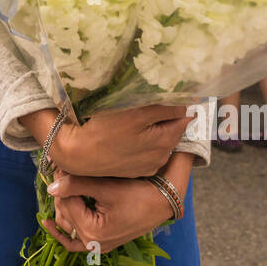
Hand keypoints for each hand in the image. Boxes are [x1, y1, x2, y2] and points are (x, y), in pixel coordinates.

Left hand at [43, 172, 172, 254]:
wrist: (163, 202)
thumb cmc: (138, 193)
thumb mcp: (106, 187)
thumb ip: (76, 185)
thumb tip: (51, 186)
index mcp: (92, 231)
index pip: (65, 202)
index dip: (62, 181)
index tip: (62, 164)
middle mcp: (92, 243)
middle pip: (65, 212)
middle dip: (63, 191)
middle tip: (63, 169)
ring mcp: (96, 245)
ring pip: (68, 224)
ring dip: (63, 204)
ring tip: (65, 182)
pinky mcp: (100, 242)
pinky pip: (75, 242)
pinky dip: (62, 233)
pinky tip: (48, 223)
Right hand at [44, 104, 192, 177]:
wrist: (79, 155)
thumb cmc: (104, 128)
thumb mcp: (136, 112)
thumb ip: (165, 108)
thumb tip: (186, 105)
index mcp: (165, 140)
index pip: (182, 114)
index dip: (174, 102)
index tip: (162, 94)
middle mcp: (162, 156)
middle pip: (173, 129)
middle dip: (166, 117)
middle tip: (147, 105)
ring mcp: (151, 165)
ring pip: (163, 141)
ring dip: (157, 129)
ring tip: (138, 121)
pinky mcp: (139, 170)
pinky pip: (151, 152)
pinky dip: (147, 143)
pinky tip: (132, 137)